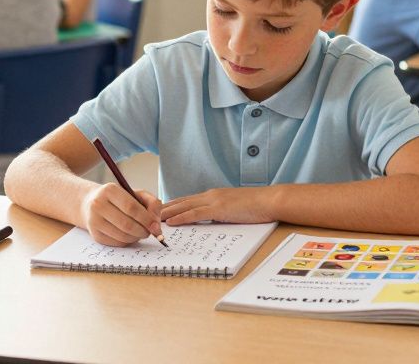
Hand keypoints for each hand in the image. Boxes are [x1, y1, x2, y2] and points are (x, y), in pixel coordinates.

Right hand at [79, 183, 162, 246]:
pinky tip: (130, 235)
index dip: (146, 219)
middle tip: (150, 232)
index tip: (156, 226)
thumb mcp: (136, 194)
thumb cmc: (119, 199)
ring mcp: (94, 220)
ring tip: (141, 233)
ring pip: (122, 236)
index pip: (131, 207)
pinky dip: (128, 242)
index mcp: (109, 190)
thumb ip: (152, 203)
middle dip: (143, 231)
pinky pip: (117, 243)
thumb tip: (156, 224)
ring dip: (136, 238)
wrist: (91, 204)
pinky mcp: (95, 234)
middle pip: (127, 224)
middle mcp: (98, 205)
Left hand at [160, 186, 275, 225]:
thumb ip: (220, 212)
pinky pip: (196, 214)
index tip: (158, 211)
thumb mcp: (233, 208)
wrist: (270, 200)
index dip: (171, 205)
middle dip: (163, 208)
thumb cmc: (256, 206)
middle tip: (147, 214)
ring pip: (184, 206)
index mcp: (213, 196)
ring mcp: (214, 201)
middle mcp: (210, 195)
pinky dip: (182, 217)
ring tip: (152, 219)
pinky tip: (172, 222)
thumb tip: (211, 220)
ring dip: (167, 213)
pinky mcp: (219, 209)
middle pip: (180, 201)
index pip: (186, 200)